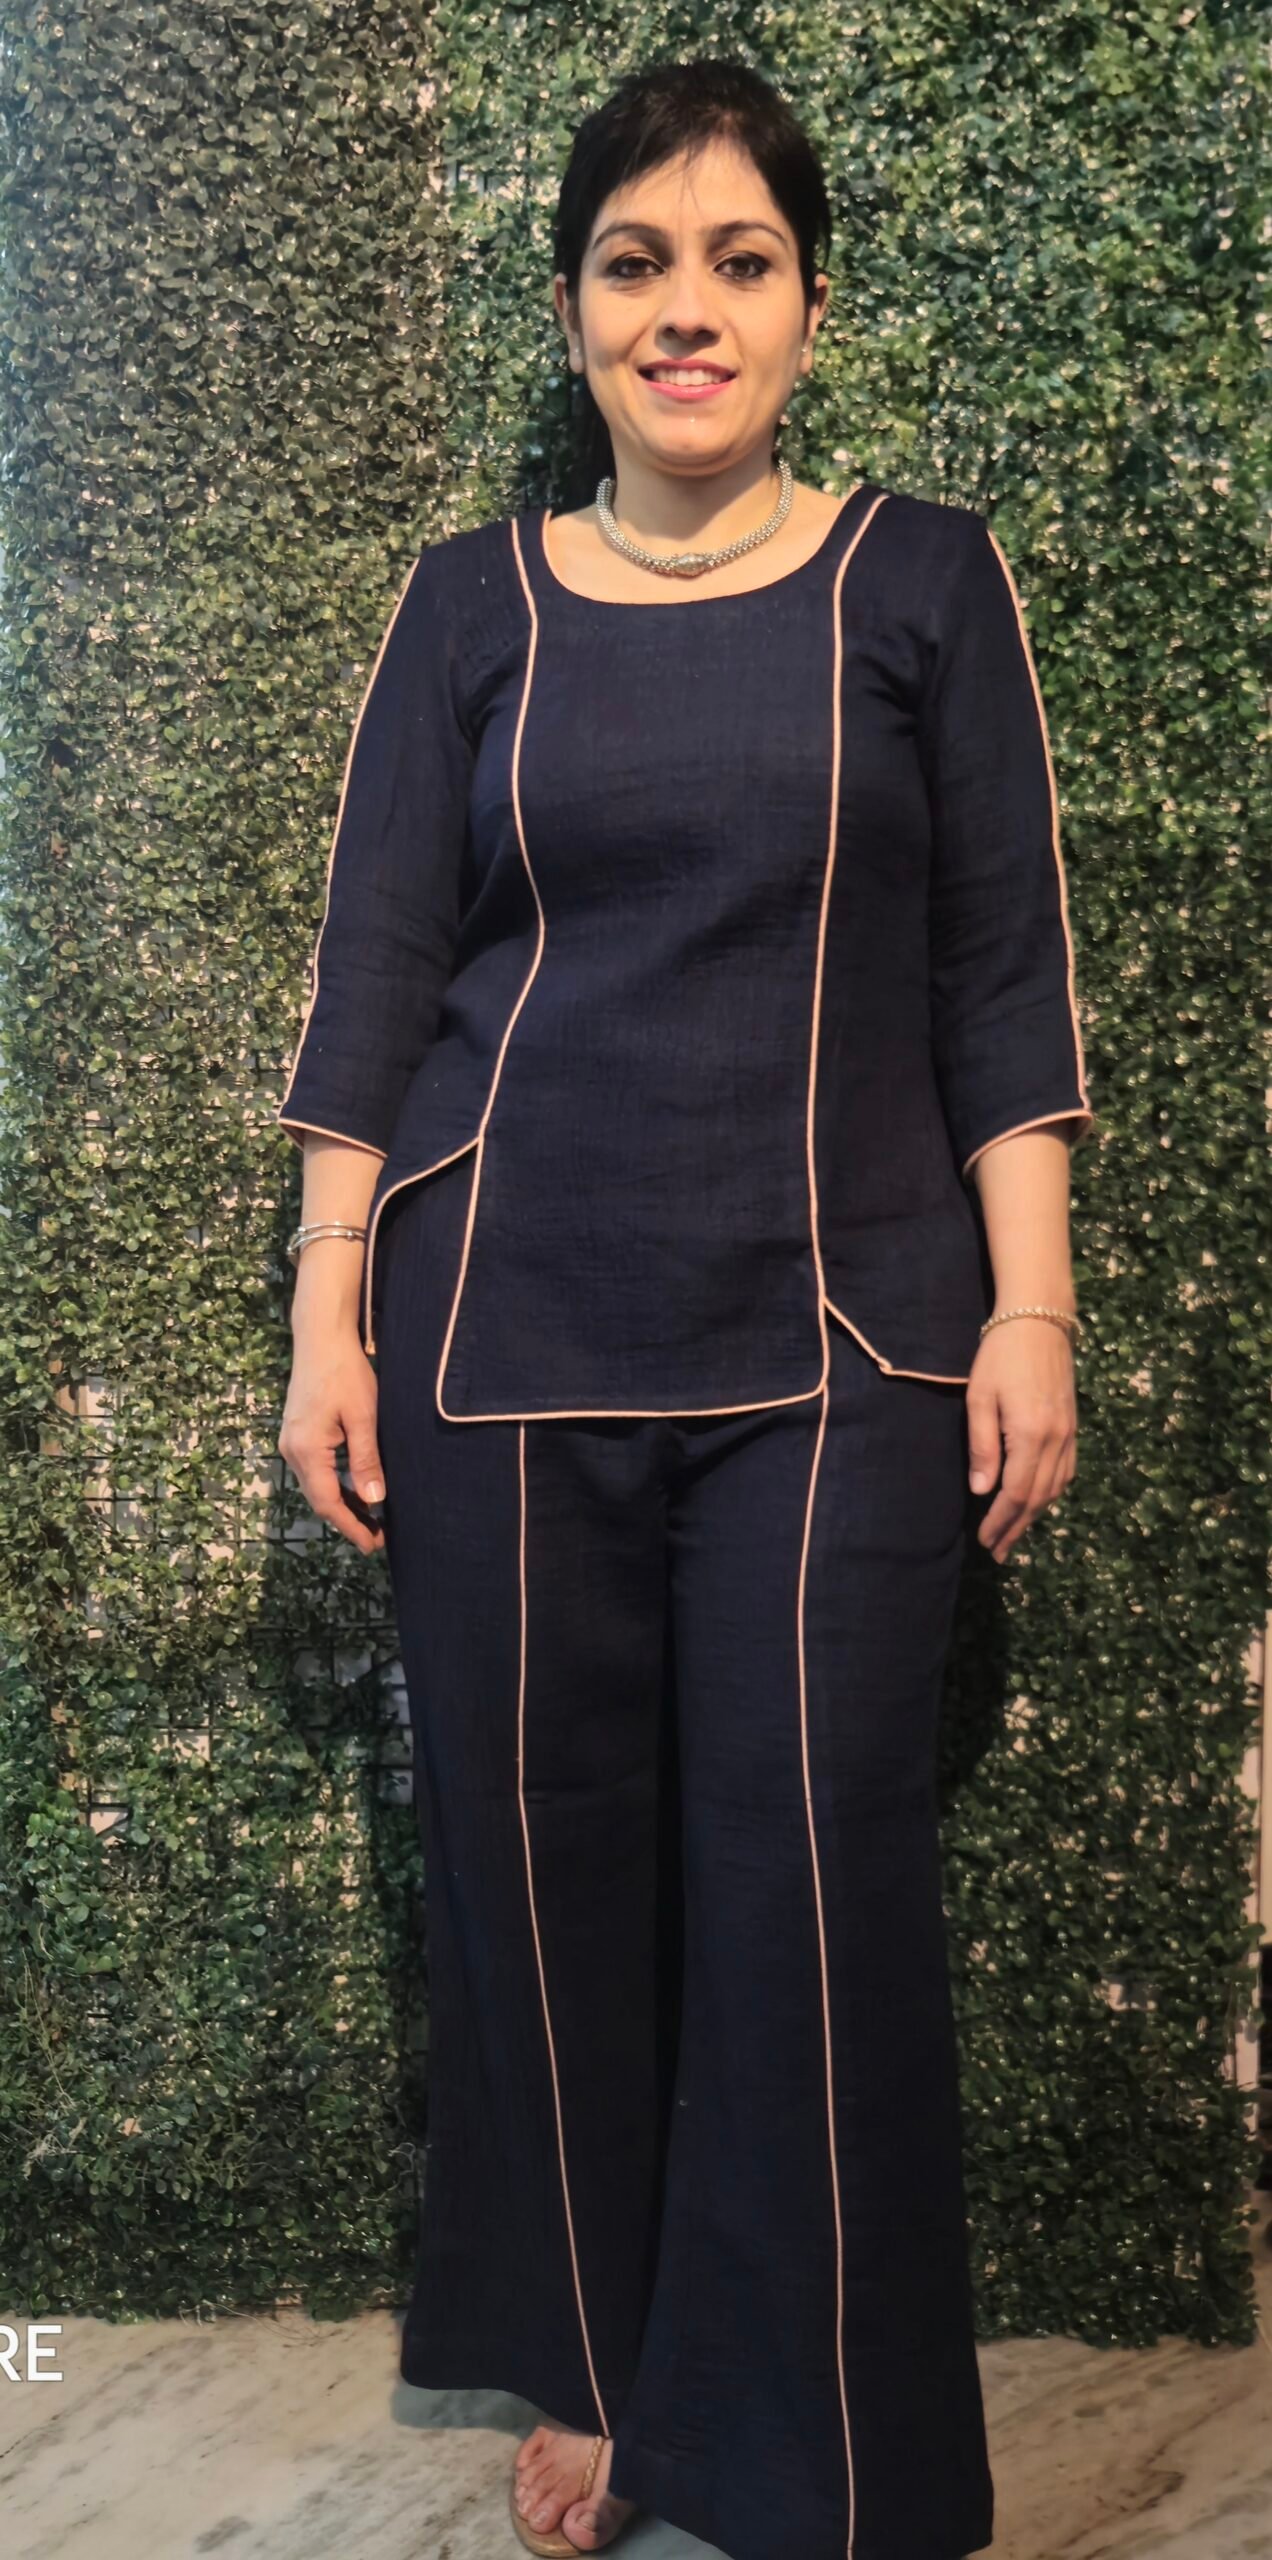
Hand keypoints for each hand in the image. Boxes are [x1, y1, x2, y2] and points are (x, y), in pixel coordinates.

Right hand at [278, 1327, 385, 1554]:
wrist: (321, 1338)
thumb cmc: (345, 1373)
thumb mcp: (364, 1417)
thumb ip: (366, 1460)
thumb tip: (374, 1501)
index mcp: (306, 1449)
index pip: (328, 1502)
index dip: (350, 1526)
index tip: (372, 1545)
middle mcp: (291, 1450)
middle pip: (318, 1498)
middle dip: (347, 1520)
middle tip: (376, 1538)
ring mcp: (290, 1442)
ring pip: (315, 1486)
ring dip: (341, 1504)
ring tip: (370, 1520)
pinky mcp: (296, 1433)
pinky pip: (314, 1470)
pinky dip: (334, 1485)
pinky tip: (354, 1490)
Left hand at [965, 1315, 1076, 1563]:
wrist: (1040, 1320)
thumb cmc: (1000, 1355)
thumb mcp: (980, 1397)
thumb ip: (982, 1445)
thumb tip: (981, 1490)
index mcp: (1030, 1435)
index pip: (1016, 1493)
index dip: (1000, 1521)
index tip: (985, 1541)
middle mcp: (1056, 1440)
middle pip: (1038, 1498)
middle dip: (1017, 1528)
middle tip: (998, 1552)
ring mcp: (1070, 1433)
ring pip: (1055, 1488)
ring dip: (1035, 1516)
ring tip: (1014, 1535)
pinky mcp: (1074, 1426)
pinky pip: (1067, 1471)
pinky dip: (1052, 1493)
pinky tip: (1038, 1502)